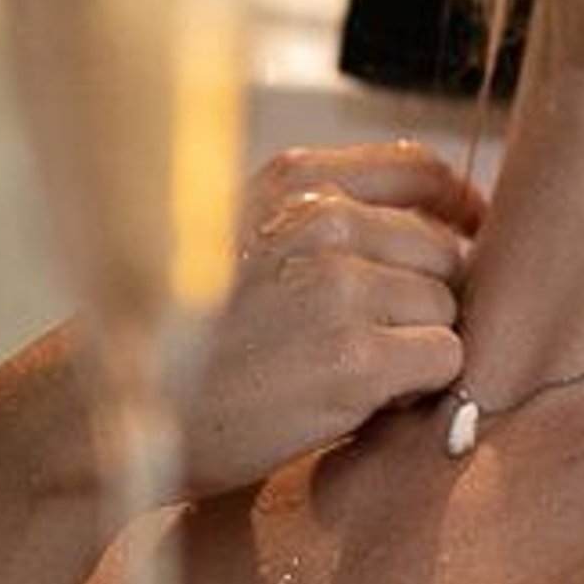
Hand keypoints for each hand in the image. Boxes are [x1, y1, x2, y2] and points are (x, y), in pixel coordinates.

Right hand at [171, 143, 485, 500]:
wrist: (111, 414)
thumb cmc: (182, 338)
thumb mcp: (240, 236)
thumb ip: (324, 215)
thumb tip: (443, 223)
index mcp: (293, 181)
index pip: (419, 169)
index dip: (458, 207)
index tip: (473, 234)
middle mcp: (324, 220)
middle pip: (443, 252)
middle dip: (423, 301)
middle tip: (369, 343)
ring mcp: (342, 287)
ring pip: (446, 310)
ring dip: (417, 347)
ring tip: (347, 374)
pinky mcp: (356, 357)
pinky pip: (443, 361)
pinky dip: (416, 388)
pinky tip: (358, 402)